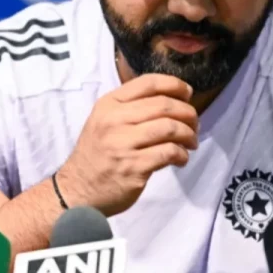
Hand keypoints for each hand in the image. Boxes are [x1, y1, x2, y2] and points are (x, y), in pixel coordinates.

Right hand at [57, 73, 198, 216]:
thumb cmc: (98, 153)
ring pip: (170, 128)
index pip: (148, 83)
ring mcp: (123, 144)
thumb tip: (176, 100)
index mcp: (109, 104)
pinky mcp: (133, 167)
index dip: (174, 85)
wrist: (77, 189)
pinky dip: (182, 154)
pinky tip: (181, 159)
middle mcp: (114, 120)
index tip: (187, 93)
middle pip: (164, 105)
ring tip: (191, 142)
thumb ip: (133, 107)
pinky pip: (168, 153)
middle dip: (188, 113)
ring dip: (188, 134)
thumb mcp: (105, 120)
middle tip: (195, 124)